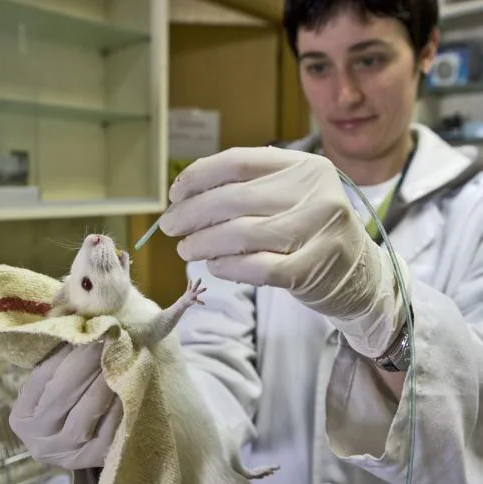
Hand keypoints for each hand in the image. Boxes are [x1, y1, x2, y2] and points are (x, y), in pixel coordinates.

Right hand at [9, 341, 121, 468]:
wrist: (83, 445)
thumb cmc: (69, 404)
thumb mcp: (55, 387)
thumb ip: (62, 362)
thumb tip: (81, 324)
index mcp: (23, 416)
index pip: (43, 377)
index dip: (66, 351)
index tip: (88, 329)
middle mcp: (39, 438)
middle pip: (64, 391)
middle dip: (88, 360)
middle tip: (109, 336)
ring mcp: (67, 451)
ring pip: (88, 408)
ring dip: (107, 376)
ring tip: (121, 353)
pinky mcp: (96, 458)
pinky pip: (111, 424)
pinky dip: (122, 399)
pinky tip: (131, 380)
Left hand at [159, 146, 409, 357]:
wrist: (360, 275)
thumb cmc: (313, 233)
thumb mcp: (291, 198)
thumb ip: (250, 190)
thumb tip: (187, 197)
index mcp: (304, 166)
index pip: (237, 162)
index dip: (197, 176)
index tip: (174, 193)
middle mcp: (314, 192)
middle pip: (232, 198)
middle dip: (190, 213)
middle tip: (169, 226)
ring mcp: (316, 231)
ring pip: (239, 234)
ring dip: (202, 243)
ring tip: (186, 249)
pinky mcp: (312, 269)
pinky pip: (255, 267)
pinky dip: (227, 267)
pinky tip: (214, 266)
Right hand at [180, 278, 206, 309]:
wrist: (182, 303)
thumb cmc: (186, 297)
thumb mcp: (188, 291)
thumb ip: (190, 287)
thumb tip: (191, 282)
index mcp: (189, 291)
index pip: (189, 286)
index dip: (190, 283)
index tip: (190, 279)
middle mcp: (190, 293)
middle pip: (194, 286)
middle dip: (197, 283)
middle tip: (200, 278)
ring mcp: (191, 296)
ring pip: (197, 292)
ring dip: (201, 290)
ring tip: (206, 288)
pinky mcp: (192, 301)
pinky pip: (197, 302)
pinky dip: (201, 303)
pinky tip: (204, 304)